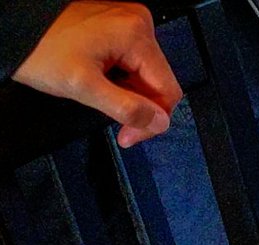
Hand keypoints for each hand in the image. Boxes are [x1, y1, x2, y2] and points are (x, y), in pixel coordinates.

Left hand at [13, 2, 182, 147]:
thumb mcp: (84, 87)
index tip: (130, 134)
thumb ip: (127, 108)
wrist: (14, 28)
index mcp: (134, 33)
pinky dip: (119, 79)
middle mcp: (136, 22)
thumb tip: (158, 122)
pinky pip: (131, 62)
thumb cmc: (39, 47)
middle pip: (157, 83)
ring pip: (144, 75)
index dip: (152, 120)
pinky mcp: (116, 26)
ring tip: (100, 95)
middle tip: (114, 121)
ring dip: (128, 94)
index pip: (168, 91)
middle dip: (138, 106)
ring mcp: (126, 21)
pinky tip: (100, 81)